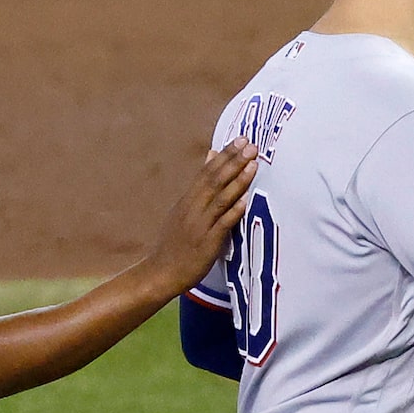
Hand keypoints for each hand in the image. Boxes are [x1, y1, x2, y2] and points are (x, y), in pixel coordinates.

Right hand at [138, 138, 259, 296]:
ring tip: (253, 165)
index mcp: (187, 201)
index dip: (225, 155)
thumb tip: (211, 155)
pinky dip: (233, 211)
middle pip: (214, 180)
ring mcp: (199, 226)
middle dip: (233, 162)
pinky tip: (245, 200)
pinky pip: (221, 225)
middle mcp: (192, 210)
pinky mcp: (206, 244)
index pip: (206, 172)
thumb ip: (199, 185)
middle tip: (250, 145)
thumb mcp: (182, 209)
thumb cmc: (174, 244)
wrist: (160, 273)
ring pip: (219, 199)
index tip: (240, 139)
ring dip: (237, 181)